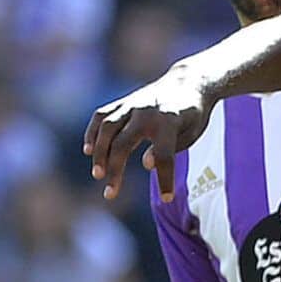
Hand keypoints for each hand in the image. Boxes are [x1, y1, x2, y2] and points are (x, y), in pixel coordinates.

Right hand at [83, 67, 213, 202]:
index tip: (168, 198)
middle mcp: (146, 112)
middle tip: (110, 194)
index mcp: (169, 122)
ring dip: (99, 152)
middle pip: (124, 143)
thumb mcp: (190, 133)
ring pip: (107, 127)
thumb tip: (147, 164)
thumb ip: (170, 149)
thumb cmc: (192, 115)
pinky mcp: (123, 102)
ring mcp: (132, 105)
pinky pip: (102, 115)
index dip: (165, 180)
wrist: (188, 82)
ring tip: (97, 174)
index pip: (164, 156)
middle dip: (115, 170)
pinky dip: (93, 132)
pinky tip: (88, 150)